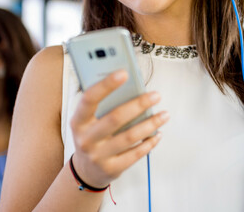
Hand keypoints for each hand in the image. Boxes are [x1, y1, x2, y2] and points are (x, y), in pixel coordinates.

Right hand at [70, 70, 167, 187]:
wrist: (86, 171)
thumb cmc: (91, 137)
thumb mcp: (88, 121)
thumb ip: (103, 105)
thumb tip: (130, 87)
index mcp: (79, 121)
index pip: (89, 99)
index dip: (106, 85)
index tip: (124, 73)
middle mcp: (86, 138)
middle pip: (115, 118)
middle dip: (138, 105)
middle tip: (155, 95)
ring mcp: (98, 155)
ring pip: (129, 136)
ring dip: (150, 124)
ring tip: (164, 115)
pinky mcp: (112, 168)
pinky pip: (135, 154)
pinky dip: (149, 143)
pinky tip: (157, 133)